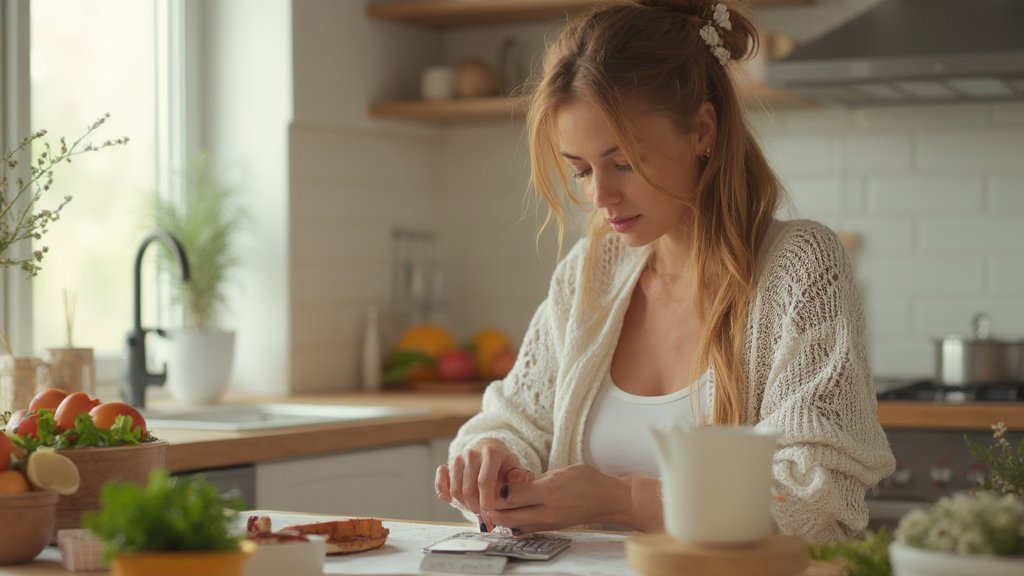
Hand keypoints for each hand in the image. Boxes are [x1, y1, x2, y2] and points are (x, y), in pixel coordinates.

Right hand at [435, 439, 527, 515]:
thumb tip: (518, 478)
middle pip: (469, 489)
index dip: (486, 501)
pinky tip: (451, 500)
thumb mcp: (515, 466)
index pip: (484, 481)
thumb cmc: (503, 463)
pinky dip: (444, 493)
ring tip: (476, 509)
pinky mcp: (448, 465)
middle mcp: (472, 454)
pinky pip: (441, 482)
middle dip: (476, 507)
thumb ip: (519, 474)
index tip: (490, 514)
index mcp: (490, 453)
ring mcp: (458, 459)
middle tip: (485, 517)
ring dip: (464, 505)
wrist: (489, 450)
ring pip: (456, 490)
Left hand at [479, 464, 632, 533]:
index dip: (492, 491)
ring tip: (492, 505)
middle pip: (506, 515)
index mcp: (547, 491)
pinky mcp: (550, 529)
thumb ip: (532, 480)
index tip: (485, 483)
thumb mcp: (558, 472)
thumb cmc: (587, 481)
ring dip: (499, 517)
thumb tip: (509, 484)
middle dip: (490, 508)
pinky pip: (524, 529)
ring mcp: (548, 523)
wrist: (609, 500)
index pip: (509, 495)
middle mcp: (546, 511)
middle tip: (481, 497)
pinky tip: (509, 513)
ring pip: (512, 526)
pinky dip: (512, 523)